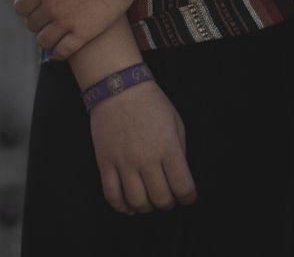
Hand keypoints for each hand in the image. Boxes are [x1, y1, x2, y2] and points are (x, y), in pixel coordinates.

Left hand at [13, 0, 137, 59]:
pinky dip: (58, 53)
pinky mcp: (84, 33)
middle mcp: (50, 7)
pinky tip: (60, 52)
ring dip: (45, 39)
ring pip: (44, 40)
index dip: (25, 9)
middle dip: (36, 22)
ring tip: (52, 36)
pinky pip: (64, 51)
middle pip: (32, 24)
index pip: (20, 7)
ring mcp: (66, 21)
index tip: (33, 8)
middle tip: (46, 20)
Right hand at [87, 80, 196, 213]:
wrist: (117, 86)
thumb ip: (179, 152)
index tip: (186, 196)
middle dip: (168, 203)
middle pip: (161, 199)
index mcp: (168, 148)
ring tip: (148, 200)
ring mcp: (123, 161)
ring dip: (146, 207)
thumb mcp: (175, 122)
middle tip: (167, 196)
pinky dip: (121, 206)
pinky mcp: (105, 161)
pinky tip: (129, 206)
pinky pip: (111, 193)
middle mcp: (146, 158)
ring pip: (137, 201)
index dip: (188, 198)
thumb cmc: (150, 103)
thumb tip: (176, 178)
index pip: (183, 188)